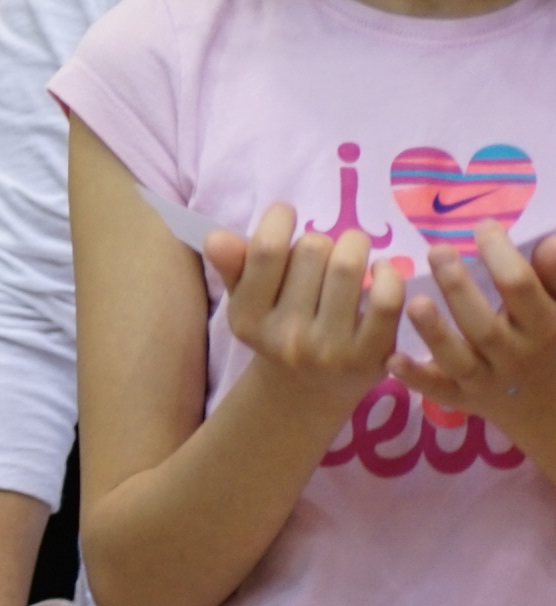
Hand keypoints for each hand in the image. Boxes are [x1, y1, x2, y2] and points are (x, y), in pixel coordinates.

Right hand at [207, 201, 402, 429]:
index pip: (266, 250)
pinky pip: (386, 301)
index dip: (279, 219)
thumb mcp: (246, 301)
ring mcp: (332, 349)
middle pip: (312, 251)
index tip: (286, 214)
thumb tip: (217, 236)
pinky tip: (380, 269)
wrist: (308, 390)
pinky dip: (388, 274)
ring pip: (348, 268)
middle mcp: (287, 336)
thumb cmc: (276, 330)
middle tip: (322, 249)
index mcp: (249, 318)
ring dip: (355, 245)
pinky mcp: (372, 357)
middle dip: (320, 238)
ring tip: (353, 249)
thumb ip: (232, 267)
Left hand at [394, 225, 555, 461]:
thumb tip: (547, 242)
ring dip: (434, 333)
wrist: (553, 408)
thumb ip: (555, 278)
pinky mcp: (463, 398)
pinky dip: (416, 377)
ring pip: (457, 359)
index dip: (502, 256)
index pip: (521, 289)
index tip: (482, 226)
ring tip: (414, 302)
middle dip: (459, 288)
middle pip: (483, 325)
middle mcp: (514, 356)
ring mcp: (486, 380)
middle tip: (437, 251)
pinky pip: (438, 391)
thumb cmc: (554, 342)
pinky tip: (392, 359)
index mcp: (543, 327)